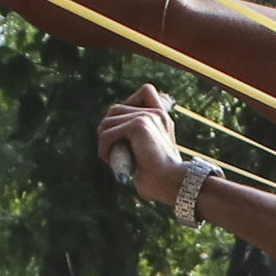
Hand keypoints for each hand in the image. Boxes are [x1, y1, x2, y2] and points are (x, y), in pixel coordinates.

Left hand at [99, 87, 191, 209]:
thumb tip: (110, 134)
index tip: (126, 131)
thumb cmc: (160, 178)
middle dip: (108, 130)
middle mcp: (156, 113)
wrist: (172, 184)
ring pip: (109, 121)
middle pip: (116, 109)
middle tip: (111, 150)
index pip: (146, 91)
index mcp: (161, 117)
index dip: (129, 105)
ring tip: (110, 158)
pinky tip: (109, 160)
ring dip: (104, 142)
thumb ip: (138, 139)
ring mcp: (147, 116)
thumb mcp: (149, 153)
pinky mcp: (138, 125)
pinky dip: (103, 149)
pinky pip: (108, 133)